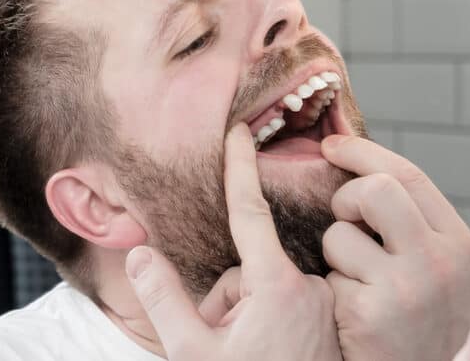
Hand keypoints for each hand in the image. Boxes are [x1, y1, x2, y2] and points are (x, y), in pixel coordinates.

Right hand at [125, 123, 341, 360]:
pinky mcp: (328, 323)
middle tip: (221, 347)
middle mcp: (307, 289)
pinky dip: (267, 326)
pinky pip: (286, 308)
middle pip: (247, 269)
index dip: (238, 168)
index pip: (249, 213)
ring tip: (245, 358)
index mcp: (277, 286)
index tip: (238, 131)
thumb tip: (140, 254)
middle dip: (225, 301)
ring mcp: (321, 308)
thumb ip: (163, 298)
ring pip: (265, 291)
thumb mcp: (192, 352)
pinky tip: (264, 357)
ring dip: (245, 318)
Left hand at [320, 135, 469, 360]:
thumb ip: (417, 228)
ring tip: (356, 286)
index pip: (409, 176)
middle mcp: (439, 262)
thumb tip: (367, 172)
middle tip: (344, 221)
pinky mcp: (369, 315)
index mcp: (459, 245)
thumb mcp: (442, 275)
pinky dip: (332, 295)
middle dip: (346, 197)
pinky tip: (352, 319)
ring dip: (335, 257)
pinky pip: (329, 279)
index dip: (363, 153)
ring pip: (340, 234)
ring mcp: (405, 289)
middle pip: (376, 190)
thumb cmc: (426, 331)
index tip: (332, 145)